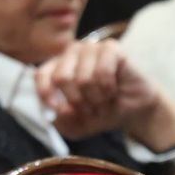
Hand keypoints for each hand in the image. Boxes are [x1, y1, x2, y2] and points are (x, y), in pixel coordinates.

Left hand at [34, 39, 174, 149]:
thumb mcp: (77, 126)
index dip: (47, 94)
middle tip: (90, 109)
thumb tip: (60, 112)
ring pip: (83, 79)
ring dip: (95, 98)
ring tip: (103, 100)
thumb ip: (62, 124)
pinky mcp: (110, 48)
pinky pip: (102, 72)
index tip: (61, 111)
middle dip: (77, 101)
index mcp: (57, 67)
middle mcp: (71, 53)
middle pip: (61, 78)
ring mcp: (91, 48)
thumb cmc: (102, 112)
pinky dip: (108, 88)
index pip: (41, 75)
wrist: (133, 109)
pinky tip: (113, 89)